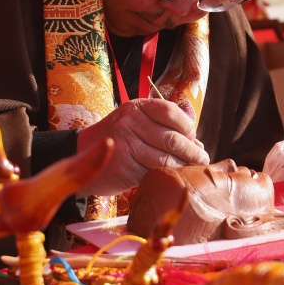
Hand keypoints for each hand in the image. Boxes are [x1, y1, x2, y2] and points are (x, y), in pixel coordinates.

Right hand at [76, 99, 209, 196]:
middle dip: (192, 152)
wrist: (80, 156)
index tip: (195, 139)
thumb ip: (165, 130)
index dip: (188, 127)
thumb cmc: (119, 139)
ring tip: (191, 170)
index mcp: (137, 107)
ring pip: (165, 159)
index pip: (171, 112)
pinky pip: (152, 173)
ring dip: (183, 166)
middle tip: (203, 159)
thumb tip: (199, 145)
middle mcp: (130, 122)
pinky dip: (166, 177)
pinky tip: (172, 178)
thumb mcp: (138, 124)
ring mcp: (125, 144)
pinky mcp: (123, 167)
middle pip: (172, 139)